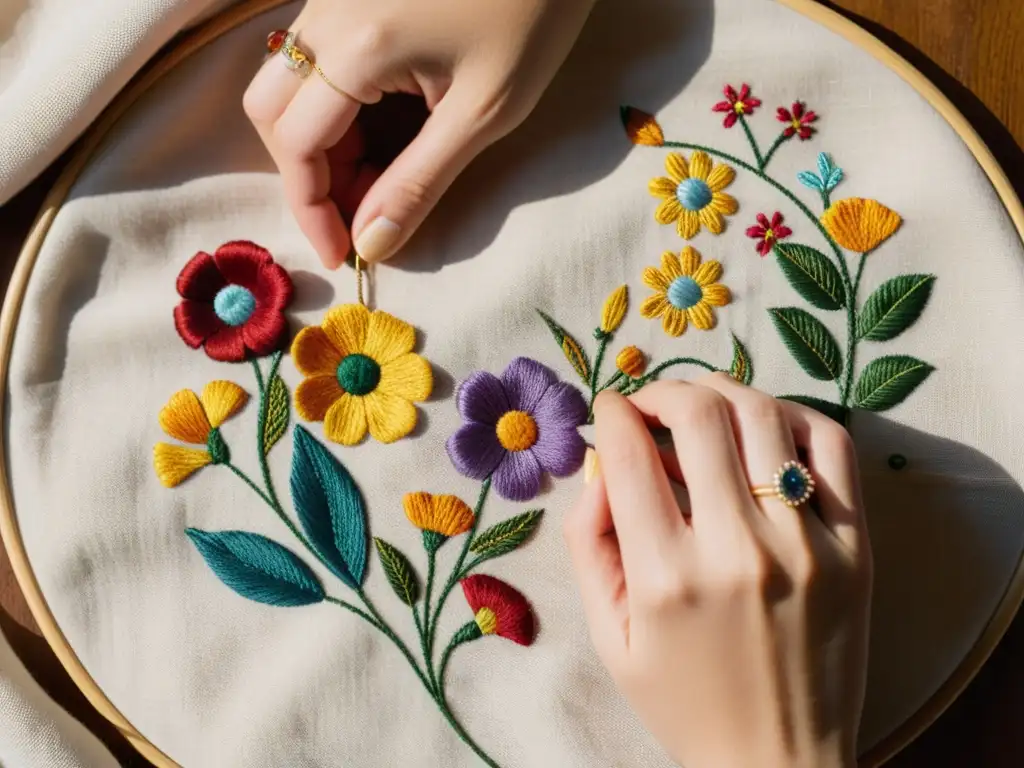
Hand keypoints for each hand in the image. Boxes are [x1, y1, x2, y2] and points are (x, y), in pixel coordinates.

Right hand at [243, 0, 595, 267]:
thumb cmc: (532, 17)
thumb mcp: (483, 113)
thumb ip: (419, 184)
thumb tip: (373, 245)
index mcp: (356, 46)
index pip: (296, 145)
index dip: (311, 211)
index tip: (342, 255)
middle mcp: (326, 14)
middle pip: (272, 113)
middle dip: (309, 176)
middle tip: (361, 214)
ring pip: (288, 87)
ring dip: (321, 145)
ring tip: (379, 181)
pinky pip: (315, 62)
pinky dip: (335, 111)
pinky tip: (383, 136)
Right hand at [564, 375, 871, 767]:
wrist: (778, 761)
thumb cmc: (683, 702)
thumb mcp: (610, 636)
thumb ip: (589, 544)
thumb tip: (601, 461)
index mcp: (667, 578)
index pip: (631, 453)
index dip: (613, 412)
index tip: (611, 409)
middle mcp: (738, 551)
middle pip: (698, 415)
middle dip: (663, 390)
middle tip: (651, 402)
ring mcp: (806, 546)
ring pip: (762, 415)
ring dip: (721, 391)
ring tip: (701, 405)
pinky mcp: (856, 549)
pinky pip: (832, 446)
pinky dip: (792, 414)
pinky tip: (765, 424)